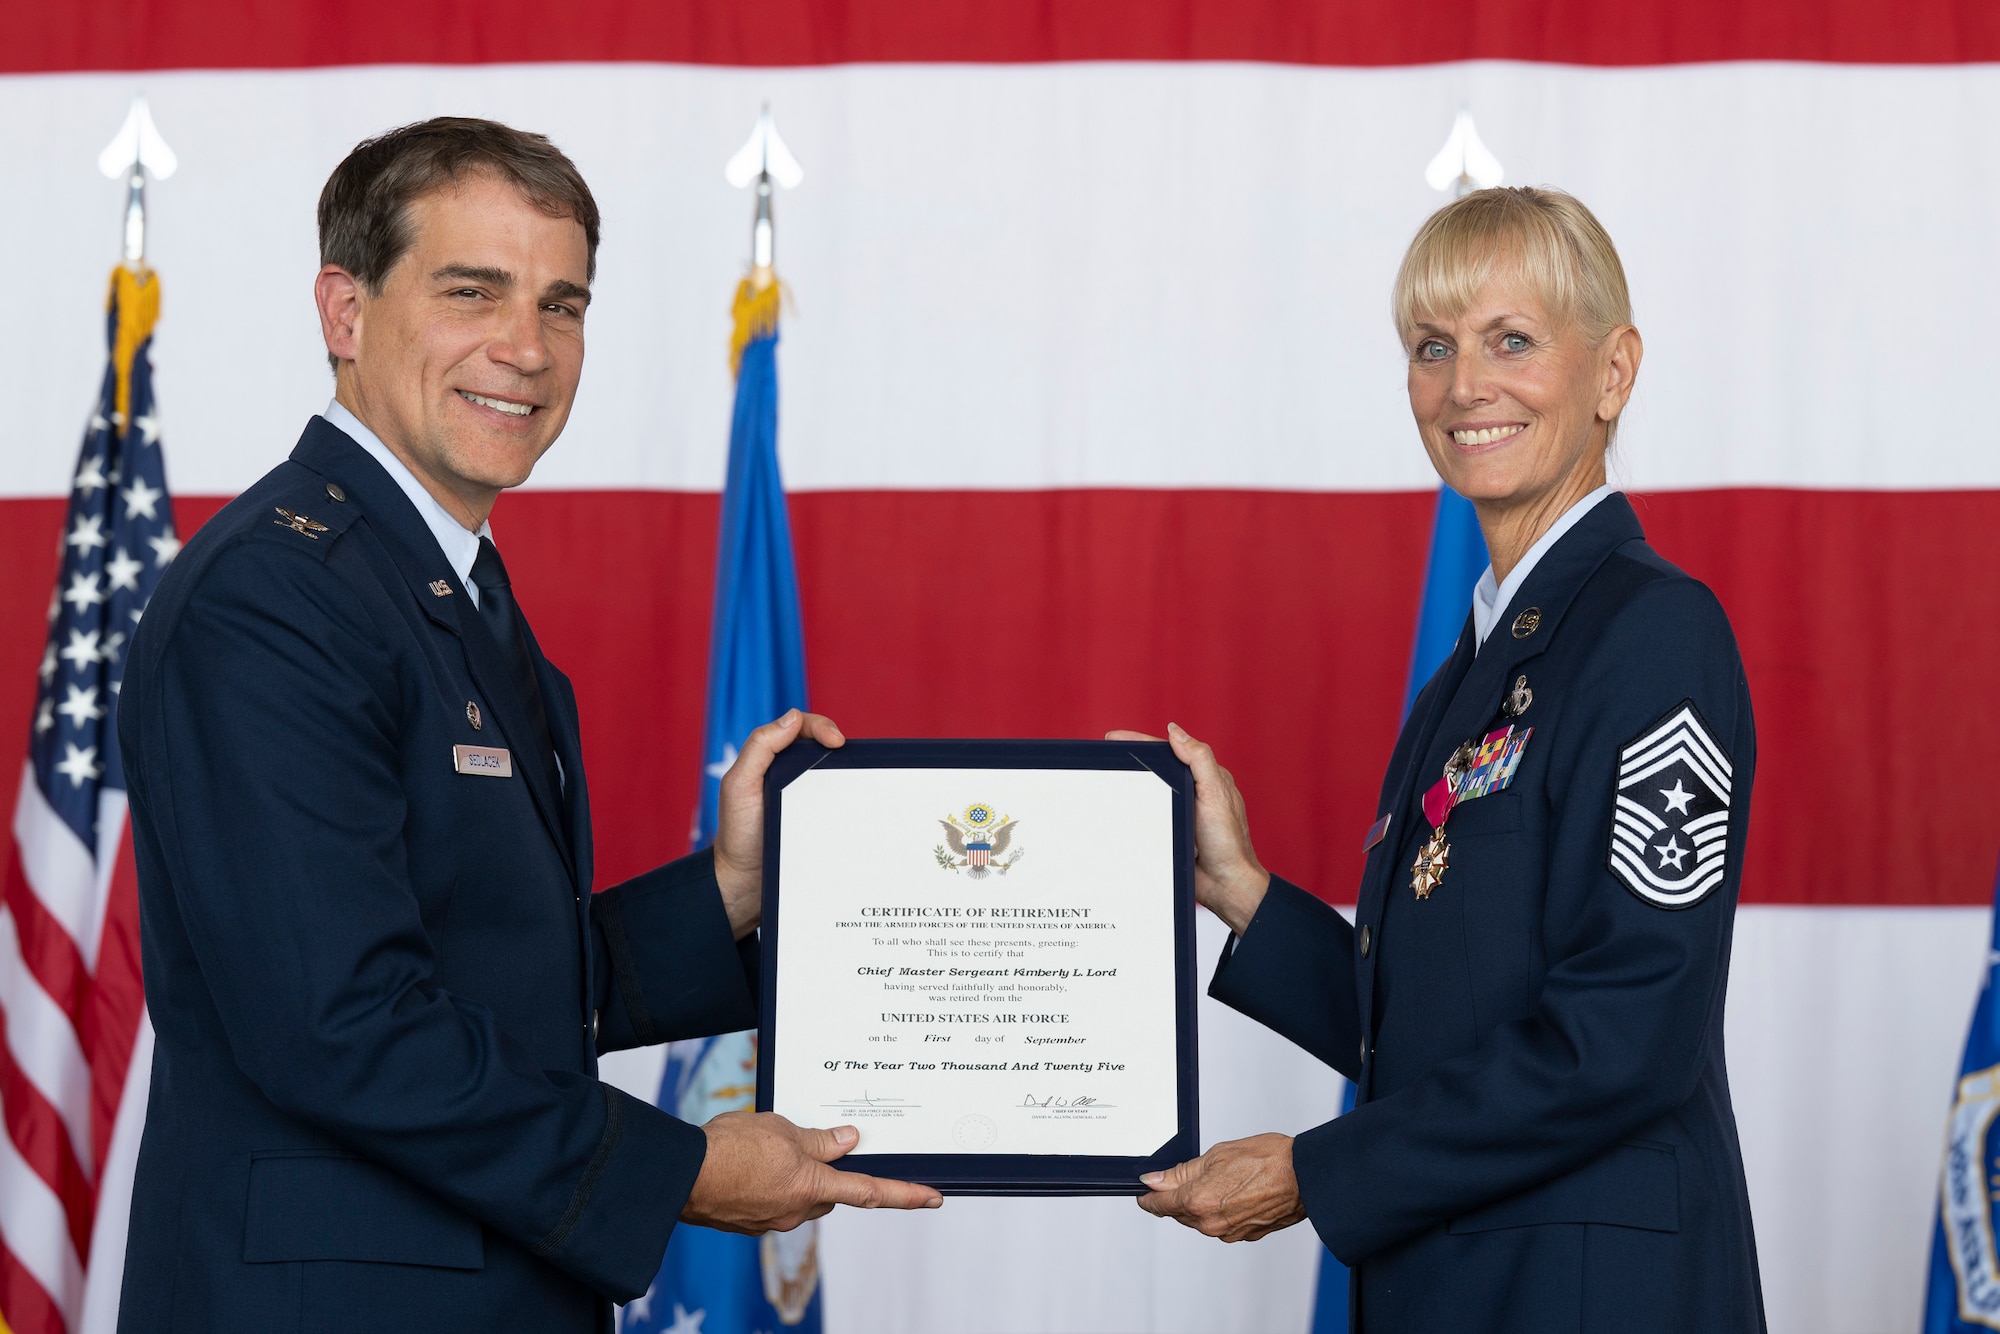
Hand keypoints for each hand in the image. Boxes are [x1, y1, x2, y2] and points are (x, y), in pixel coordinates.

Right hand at [683, 1111, 942, 1233]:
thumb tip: (848, 1140)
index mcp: (814, 1187)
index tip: (934, 1197)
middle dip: (826, 1172)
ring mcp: (772, 1220)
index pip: (872, 1193)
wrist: (683, 1176)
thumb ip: (820, 1140)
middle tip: (807, 1143)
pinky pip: (770, 1200)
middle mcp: (798, 1211)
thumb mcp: (783, 1130)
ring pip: (798, 1195)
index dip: (906, 1194)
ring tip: (765, 1147)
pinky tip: (748, 1163)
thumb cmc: (732, 1149)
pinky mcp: (748, 1222)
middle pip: (829, 1193)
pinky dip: (767, 1183)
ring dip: (792, 1175)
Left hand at [713, 709, 845, 937]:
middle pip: (821, 747)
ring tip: (862, 776)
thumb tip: (793, 716)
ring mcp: (806, 799)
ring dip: (849, 771)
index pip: (801, 729)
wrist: (745, 886)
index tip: (838, 742)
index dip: (822, 727)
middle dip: (839, 743)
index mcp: (771, 761)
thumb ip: (760, 748)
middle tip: (852, 754)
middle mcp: (790, 776)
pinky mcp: (819, 822)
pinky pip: (840, 804)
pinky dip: (852, 799)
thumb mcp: (740, 786)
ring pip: (834, 774)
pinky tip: (863, 804)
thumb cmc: (738, 836)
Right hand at [1105, 722, 1268, 932]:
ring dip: (1129, 787)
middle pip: (1156, 770)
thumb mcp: (1216, 794)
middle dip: (1130, 761)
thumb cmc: (1228, 843)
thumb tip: (1175, 731)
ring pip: (1149, 793)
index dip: (1141, 742)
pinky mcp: (1170, 833)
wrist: (1226, 886)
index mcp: (1206, 779)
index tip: (1114, 738)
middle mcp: (1193, 793)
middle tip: (1103, 757)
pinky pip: (1146, 818)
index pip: (1170, 752)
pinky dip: (1132, 814)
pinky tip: (1114, 811)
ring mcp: (1180, 814)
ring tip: (1103, 780)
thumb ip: (1200, 761)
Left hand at [1135, 1133, 1306, 1242]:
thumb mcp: (1216, 1155)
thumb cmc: (1267, 1160)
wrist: (1304, 1176)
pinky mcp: (1244, 1235)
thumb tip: (1155, 1180)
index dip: (1148, 1197)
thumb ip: (1181, 1172)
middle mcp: (1210, 1223)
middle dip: (1177, 1197)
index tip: (1144, 1193)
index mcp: (1198, 1201)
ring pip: (1200, 1220)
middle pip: (1179, 1213)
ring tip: (1219, 1180)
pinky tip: (1233, 1192)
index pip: (1159, 1205)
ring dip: (1200, 1204)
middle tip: (1184, 1177)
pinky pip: (1221, 1224)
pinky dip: (1220, 1210)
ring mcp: (1228, 1232)